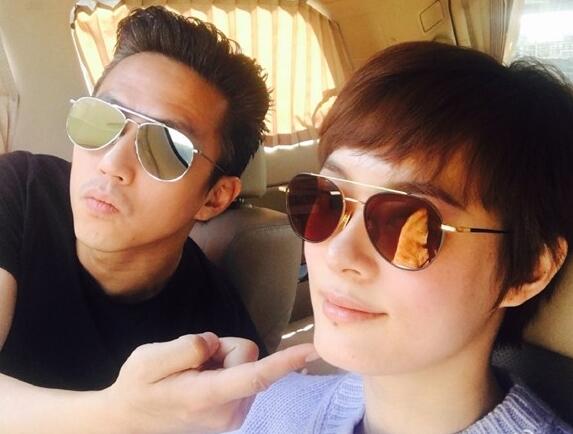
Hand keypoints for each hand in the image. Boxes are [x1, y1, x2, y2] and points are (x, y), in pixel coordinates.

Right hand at [101, 333, 316, 433]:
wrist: (129, 419)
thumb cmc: (137, 386)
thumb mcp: (148, 359)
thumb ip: (187, 347)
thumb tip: (215, 344)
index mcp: (206, 398)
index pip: (254, 376)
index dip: (285, 361)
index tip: (312, 350)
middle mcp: (228, 412)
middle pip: (246, 355)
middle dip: (221, 349)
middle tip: (188, 363)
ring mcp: (233, 416)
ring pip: (244, 362)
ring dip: (220, 360)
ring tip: (190, 375)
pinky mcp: (235, 413)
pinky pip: (241, 372)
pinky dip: (222, 370)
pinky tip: (199, 381)